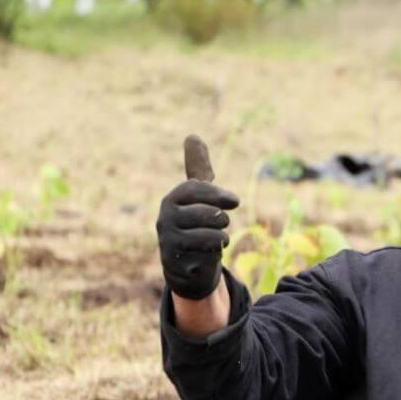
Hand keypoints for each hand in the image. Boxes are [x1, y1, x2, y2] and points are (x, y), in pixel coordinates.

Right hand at [157, 135, 239, 299]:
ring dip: (221, 236)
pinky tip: (209, 252)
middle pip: (210, 213)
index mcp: (171, 199)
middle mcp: (165, 218)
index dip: (220, 195)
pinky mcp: (177, 261)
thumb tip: (192, 136)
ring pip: (212, 234)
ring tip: (216, 236)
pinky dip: (216, 252)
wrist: (185, 263)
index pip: (199, 189)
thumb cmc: (195, 223)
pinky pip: (209, 254)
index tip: (235, 202)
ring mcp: (169, 240)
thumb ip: (198, 170)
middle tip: (220, 222)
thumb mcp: (196, 196)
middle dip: (223, 219)